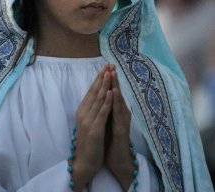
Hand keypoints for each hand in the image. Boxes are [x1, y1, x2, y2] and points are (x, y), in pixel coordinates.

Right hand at [72, 64, 113, 190]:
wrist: (84, 162)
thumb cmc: (89, 142)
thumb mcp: (90, 122)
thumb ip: (93, 109)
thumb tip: (100, 95)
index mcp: (82, 110)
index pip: (91, 91)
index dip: (98, 78)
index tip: (105, 67)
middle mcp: (83, 113)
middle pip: (94, 92)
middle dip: (102, 77)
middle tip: (108, 64)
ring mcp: (88, 121)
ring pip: (98, 100)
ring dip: (105, 85)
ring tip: (110, 73)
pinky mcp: (94, 130)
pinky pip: (102, 113)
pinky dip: (107, 102)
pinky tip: (111, 93)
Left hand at [105, 70, 133, 190]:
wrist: (117, 161)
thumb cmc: (111, 141)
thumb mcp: (107, 121)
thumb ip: (106, 109)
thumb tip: (101, 96)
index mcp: (115, 111)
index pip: (111, 92)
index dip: (108, 80)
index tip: (105, 66)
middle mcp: (121, 113)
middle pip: (116, 93)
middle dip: (113, 78)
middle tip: (111, 64)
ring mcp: (122, 120)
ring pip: (118, 100)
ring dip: (116, 86)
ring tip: (113, 73)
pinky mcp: (122, 128)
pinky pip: (118, 113)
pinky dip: (116, 102)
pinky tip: (114, 92)